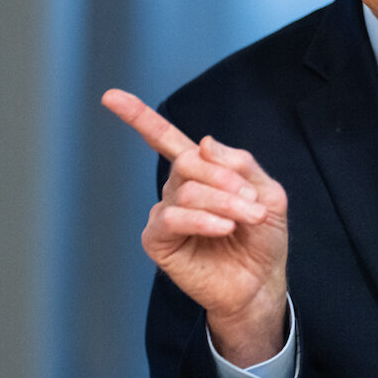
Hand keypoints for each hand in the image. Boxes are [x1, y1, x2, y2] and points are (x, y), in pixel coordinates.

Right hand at [102, 88, 289, 366]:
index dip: (139, 116)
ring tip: (247, 219)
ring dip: (224, 202)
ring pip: (186, 190)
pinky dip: (202, 219)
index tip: (110, 96)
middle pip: (189, 162)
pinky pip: (172, 217)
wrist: (261, 281)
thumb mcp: (267, 193)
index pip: (166, 138)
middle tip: (254, 204)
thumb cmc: (263, 237)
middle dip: (226, 179)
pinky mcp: (159, 241)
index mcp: (201, 172)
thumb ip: (241, 164)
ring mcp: (166, 214)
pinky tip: (223, 227)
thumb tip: (203, 142)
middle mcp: (178, 188)